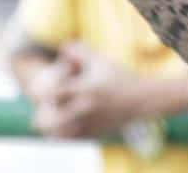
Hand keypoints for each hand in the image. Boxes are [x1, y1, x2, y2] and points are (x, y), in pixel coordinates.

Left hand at [30, 44, 145, 140]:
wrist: (140, 98)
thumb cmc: (118, 75)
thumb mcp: (100, 59)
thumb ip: (79, 50)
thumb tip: (62, 47)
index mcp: (87, 88)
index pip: (55, 92)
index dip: (48, 90)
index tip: (50, 87)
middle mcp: (87, 108)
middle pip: (55, 117)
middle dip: (47, 112)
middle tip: (48, 106)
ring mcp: (90, 123)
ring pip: (61, 133)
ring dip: (53, 126)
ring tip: (54, 116)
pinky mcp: (94, 133)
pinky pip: (72, 138)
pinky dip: (64, 133)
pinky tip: (65, 123)